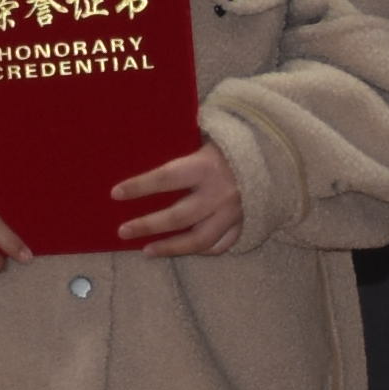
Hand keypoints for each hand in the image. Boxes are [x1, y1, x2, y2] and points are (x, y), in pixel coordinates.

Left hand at [110, 143, 246, 258]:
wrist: (272, 153)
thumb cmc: (228, 144)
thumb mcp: (204, 138)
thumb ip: (179, 147)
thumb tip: (139, 149)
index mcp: (207, 165)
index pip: (166, 178)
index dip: (139, 186)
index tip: (116, 193)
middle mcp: (220, 193)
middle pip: (178, 216)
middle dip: (147, 225)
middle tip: (123, 232)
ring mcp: (233, 213)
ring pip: (198, 240)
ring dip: (170, 247)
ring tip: (146, 250)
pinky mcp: (244, 224)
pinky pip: (220, 245)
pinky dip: (200, 250)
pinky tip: (182, 249)